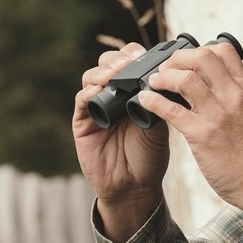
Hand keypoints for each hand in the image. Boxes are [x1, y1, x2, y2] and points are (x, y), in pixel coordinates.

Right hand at [73, 43, 170, 241]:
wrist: (136, 187)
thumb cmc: (150, 156)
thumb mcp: (160, 124)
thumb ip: (157, 101)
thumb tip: (160, 76)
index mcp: (132, 92)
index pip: (129, 63)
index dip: (135, 55)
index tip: (147, 55)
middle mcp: (113, 95)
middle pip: (108, 64)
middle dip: (118, 59)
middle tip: (131, 62)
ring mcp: (96, 107)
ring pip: (92, 77)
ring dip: (103, 71)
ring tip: (116, 74)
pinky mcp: (83, 122)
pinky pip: (82, 100)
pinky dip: (89, 92)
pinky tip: (100, 90)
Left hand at [136, 41, 242, 217]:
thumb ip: (234, 93)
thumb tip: (209, 80)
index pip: (222, 50)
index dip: (198, 50)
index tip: (185, 61)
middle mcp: (234, 96)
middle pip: (202, 57)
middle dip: (177, 59)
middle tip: (166, 69)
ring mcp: (218, 114)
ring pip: (184, 79)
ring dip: (162, 77)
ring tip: (154, 83)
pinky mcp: (202, 135)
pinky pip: (171, 110)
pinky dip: (153, 101)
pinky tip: (145, 101)